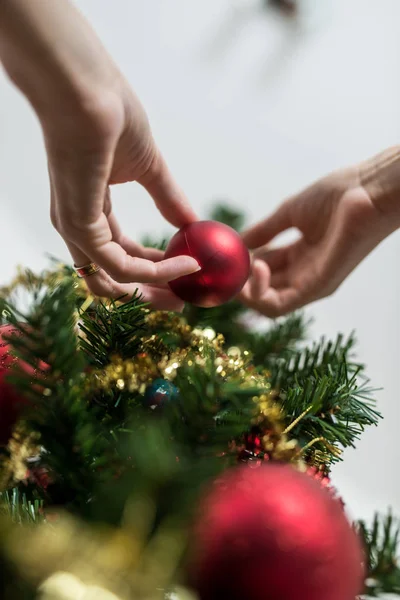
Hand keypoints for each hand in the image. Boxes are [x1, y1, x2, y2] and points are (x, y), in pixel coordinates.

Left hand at [0, 0, 199, 310]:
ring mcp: (76, 228)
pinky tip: (185, 264)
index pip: (121, 255)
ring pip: (112, 282)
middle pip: (112, 279)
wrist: (87, 89)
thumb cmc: (111, 115)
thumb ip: (168, 198)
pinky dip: (155, 271)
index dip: (154, 270)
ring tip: (186, 293)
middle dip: (151, 293)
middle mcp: (79, 226)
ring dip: (152, 292)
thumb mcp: (149, 167)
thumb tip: (192, 223)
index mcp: (92, 212)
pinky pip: (120, 266)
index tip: (186, 274)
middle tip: (185, 300)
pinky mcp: (80, 225)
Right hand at [240, 163, 397, 316]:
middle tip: (226, 269)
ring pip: (269, 305)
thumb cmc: (336, 196)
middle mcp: (305, 274)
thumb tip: (238, 242)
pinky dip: (260, 292)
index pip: (265, 271)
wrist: (367, 190)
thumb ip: (264, 231)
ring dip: (246, 291)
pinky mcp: (318, 288)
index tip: (227, 257)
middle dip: (239, 283)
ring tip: (239, 269)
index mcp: (300, 257)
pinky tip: (256, 267)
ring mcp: (312, 283)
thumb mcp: (289, 213)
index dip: (243, 267)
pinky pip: (280, 304)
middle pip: (264, 292)